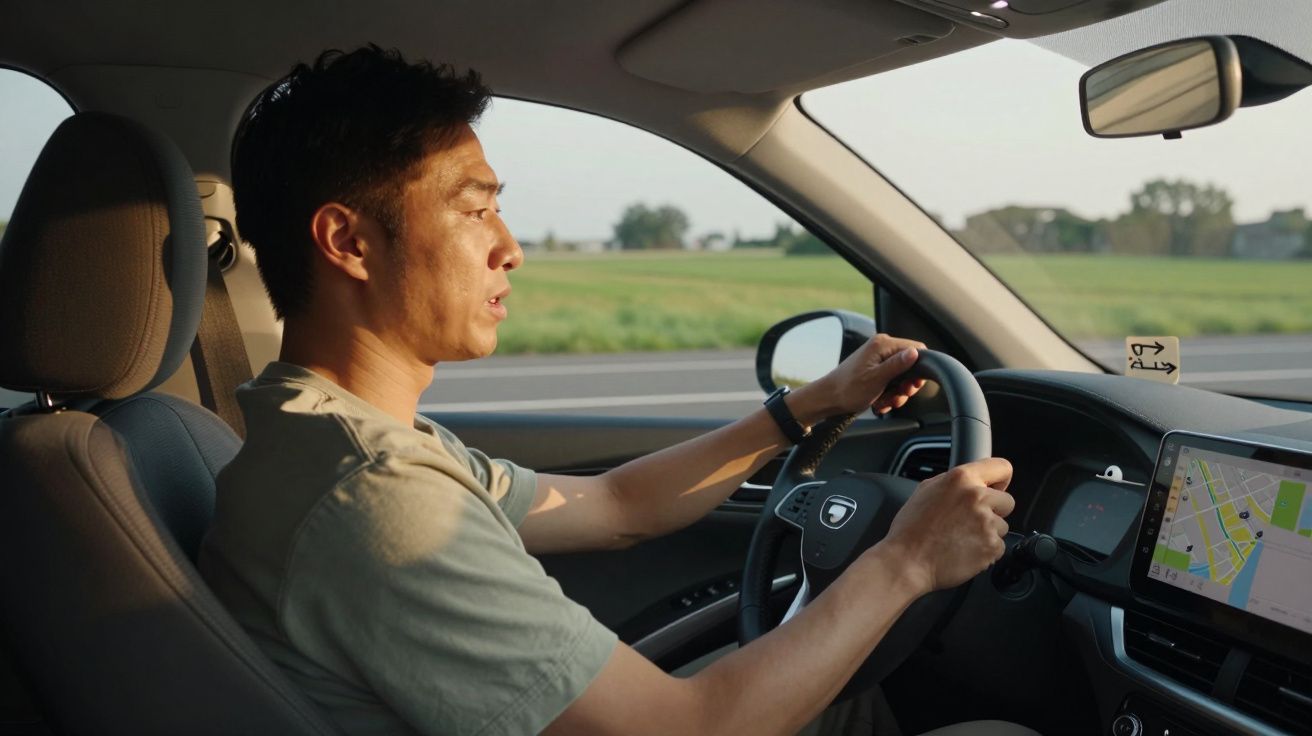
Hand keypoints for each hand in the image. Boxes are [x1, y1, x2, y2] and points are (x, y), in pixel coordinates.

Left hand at [788, 334, 926, 424]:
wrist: (827, 399)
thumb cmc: (847, 389)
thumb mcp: (876, 379)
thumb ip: (897, 365)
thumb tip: (915, 352)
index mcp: (882, 344)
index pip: (917, 348)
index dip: (920, 369)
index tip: (912, 386)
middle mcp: (881, 348)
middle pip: (910, 365)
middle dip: (906, 385)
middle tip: (897, 396)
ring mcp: (877, 359)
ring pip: (901, 376)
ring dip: (896, 393)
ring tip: (885, 402)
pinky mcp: (874, 370)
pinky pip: (891, 381)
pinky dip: (888, 394)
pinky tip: (879, 402)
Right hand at [875, 458, 1014, 593]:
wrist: (907, 561)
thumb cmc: (910, 529)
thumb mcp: (926, 490)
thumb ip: (953, 482)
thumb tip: (970, 482)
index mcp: (961, 479)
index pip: (1002, 467)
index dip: (1000, 479)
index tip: (997, 488)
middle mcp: (977, 497)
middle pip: (1007, 501)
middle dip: (993, 511)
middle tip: (970, 521)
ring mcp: (986, 523)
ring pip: (1002, 526)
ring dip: (987, 532)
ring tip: (962, 538)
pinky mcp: (992, 546)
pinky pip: (999, 546)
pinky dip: (986, 551)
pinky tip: (964, 550)